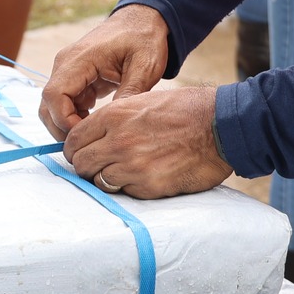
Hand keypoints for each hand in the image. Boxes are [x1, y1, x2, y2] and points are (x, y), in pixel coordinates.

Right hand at [39, 5, 171, 138]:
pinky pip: (64, 103)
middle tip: (88, 142)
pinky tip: (95, 124)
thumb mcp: (145, 66)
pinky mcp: (75, 78)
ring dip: (67, 124)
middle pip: (46, 104)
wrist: (142, 20)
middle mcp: (66, 64)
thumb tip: (115, 123)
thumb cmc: (143, 38)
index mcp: (79, 59)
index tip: (87, 134)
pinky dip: (74, 118)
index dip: (64, 120)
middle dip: (62, 128)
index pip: (54, 95)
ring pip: (52, 107)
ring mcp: (68, 71)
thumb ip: (130, 93)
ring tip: (92, 135)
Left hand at [63, 85, 233, 199]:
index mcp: (114, 116)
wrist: (220, 127)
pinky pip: (124, 192)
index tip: (82, 152)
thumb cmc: (186, 110)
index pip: (73, 140)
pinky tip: (142, 177)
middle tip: (98, 165)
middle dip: (85, 165)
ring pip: (98, 181)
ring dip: (106, 178)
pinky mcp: (147, 186)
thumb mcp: (143, 101)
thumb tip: (96, 136)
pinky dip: (128, 187)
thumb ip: (116, 119)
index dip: (75, 148)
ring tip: (122, 171)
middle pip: (80, 163)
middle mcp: (117, 141)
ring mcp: (132, 166)